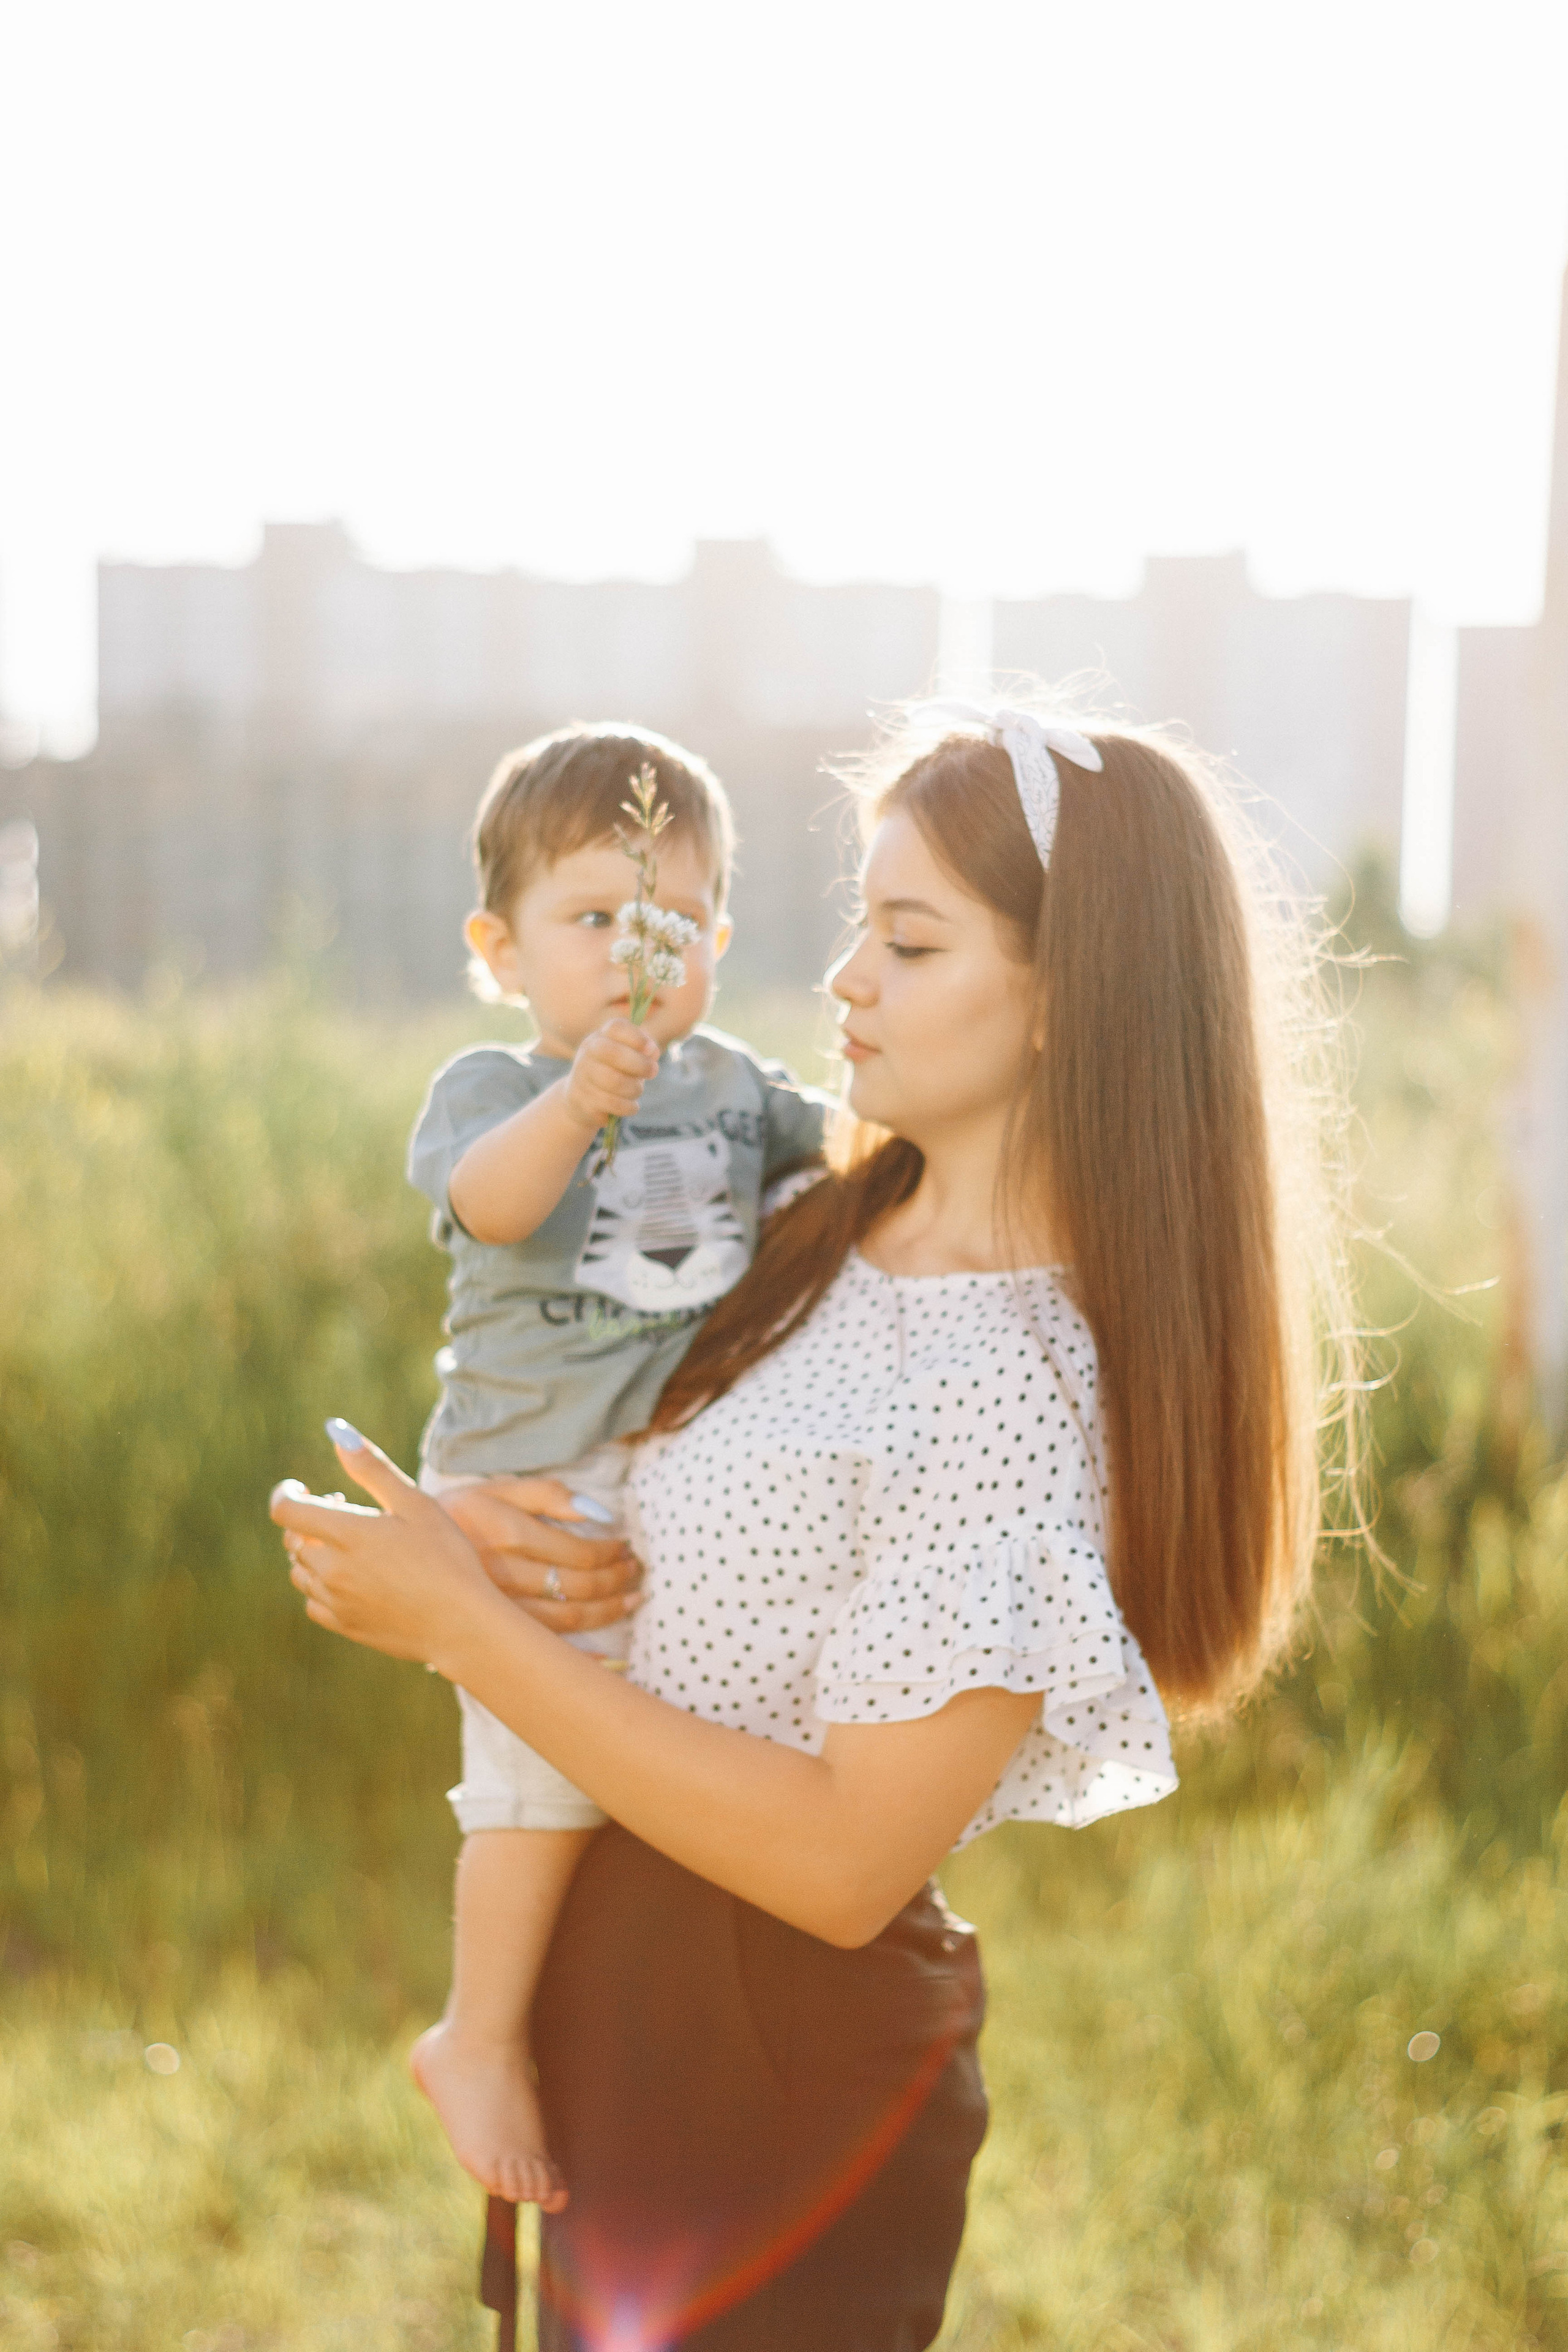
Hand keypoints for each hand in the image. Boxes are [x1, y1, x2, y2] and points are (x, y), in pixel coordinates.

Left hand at [271, 1431, 499, 1669]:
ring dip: (312, 1552)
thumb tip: (337, 1432)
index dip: (286, 1493)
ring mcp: (336, 1601)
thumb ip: (373, 1469)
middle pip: (294, 1539)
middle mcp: (332, 1570)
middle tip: (344, 1509)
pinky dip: (320, 1585)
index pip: (286, 1510)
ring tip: (348, 1544)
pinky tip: (348, 1578)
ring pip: (300, 1572)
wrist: (462, 1625)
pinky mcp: (344, 1626)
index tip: (301, 1487)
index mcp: (347, 1535)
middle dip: (310, 1519)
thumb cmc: (447, 1558)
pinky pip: (312, 1602)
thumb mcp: (416, 1504)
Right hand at [437, 1476, 644, 1632]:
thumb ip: (547, 1493)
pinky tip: (606, 1651)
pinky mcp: (487, 1630)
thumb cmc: (454, 1514)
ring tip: (631, 1599)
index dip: (611, 1552)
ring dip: (607, 1611)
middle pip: (576, 1587)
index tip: (626, 1545)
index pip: (577, 1551)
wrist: (390, 1553)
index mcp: (504, 1533)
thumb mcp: (494, 1489)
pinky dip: (579, 1649)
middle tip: (636, 1573)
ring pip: (565, 1619)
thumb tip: (598, 1510)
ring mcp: (495, 1607)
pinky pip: (542, 1644)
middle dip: (616, 1581)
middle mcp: (501, 1574)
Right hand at [561, 1019, 659, 1132]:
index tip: (651, 1050)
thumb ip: (642, 1051)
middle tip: (653, 1072)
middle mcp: (588, 1053)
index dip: (637, 1037)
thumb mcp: (626, 1058)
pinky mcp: (583, 1100)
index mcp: (600, 1038)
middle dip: (639, 1063)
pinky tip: (631, 1106)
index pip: (616, 1028)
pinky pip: (612, 1103)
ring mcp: (582, 1076)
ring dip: (635, 1088)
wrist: (579, 1101)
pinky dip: (628, 1106)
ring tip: (637, 1091)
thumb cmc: (612, 1074)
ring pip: (614, 1081)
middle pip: (612, 1052)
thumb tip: (652, 1052)